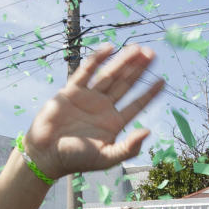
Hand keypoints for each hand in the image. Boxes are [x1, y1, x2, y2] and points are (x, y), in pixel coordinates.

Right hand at [24, 44, 164, 179]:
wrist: (46, 154)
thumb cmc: (76, 159)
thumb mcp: (107, 157)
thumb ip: (128, 148)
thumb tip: (148, 131)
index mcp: (113, 123)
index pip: (136, 105)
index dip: (149, 93)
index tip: (162, 81)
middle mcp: (103, 107)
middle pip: (125, 84)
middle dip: (139, 69)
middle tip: (152, 54)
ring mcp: (88, 98)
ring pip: (109, 75)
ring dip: (123, 61)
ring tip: (138, 49)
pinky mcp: (71, 91)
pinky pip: (86, 72)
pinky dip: (97, 60)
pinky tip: (109, 49)